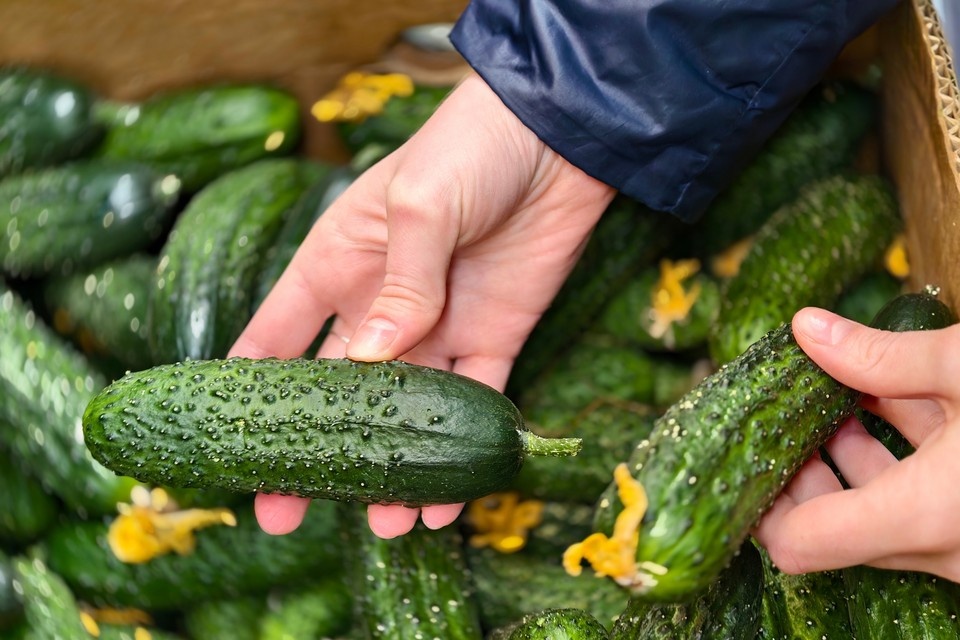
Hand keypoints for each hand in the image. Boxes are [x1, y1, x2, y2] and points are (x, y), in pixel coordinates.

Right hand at [228, 72, 615, 537]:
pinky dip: (458, 451)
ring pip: (403, 413)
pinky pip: (470, 404)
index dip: (249, 390)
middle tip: (287, 513)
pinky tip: (445, 500)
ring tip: (385, 523)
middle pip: (335, 393)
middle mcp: (379, 305)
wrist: (559, 137)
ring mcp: (437, 326)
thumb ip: (398, 285)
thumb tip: (369, 363)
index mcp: (337, 265)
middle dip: (313, 452)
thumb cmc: (470, 147)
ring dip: (391, 468)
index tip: (228, 444)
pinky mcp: (492, 337)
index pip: (275, 335)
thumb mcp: (420, 205)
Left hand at [754, 306, 959, 580]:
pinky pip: (922, 497)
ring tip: (834, 389)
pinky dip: (901, 454)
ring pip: (881, 505)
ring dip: (850, 451)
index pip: (800, 544)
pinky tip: (891, 394)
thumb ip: (883, 356)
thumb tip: (806, 328)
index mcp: (923, 517)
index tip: (741, 454)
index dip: (757, 505)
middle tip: (785, 408)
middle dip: (801, 462)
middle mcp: (941, 545)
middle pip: (833, 522)